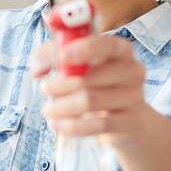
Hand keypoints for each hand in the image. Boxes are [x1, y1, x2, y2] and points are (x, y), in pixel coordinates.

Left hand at [30, 34, 147, 137]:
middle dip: (61, 84)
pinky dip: (72, 126)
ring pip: (90, 101)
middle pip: (91, 77)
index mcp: (121, 51)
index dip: (85, 49)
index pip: (107, 44)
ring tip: (48, 110)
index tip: (62, 57)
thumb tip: (36, 68)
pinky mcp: (130, 122)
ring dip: (62, 106)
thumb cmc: (98, 84)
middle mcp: (132, 71)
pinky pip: (97, 125)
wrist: (129, 121)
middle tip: (44, 89)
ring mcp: (134, 97)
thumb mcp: (77, 64)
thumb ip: (52, 55)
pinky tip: (57, 124)